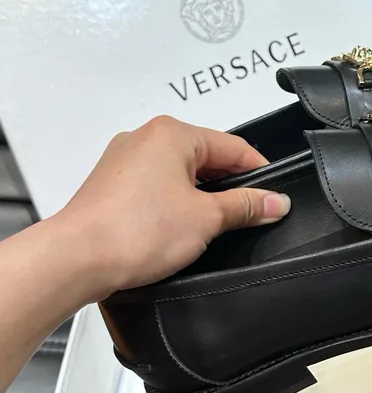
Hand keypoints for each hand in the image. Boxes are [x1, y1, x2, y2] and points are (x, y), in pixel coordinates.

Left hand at [50, 115, 290, 299]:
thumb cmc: (133, 231)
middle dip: (230, 185)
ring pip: (180, 171)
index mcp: (172, 133)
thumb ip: (246, 206)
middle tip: (251, 213)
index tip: (274, 195)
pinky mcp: (111, 183)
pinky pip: (156, 184)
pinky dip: (175, 200)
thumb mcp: (207, 218)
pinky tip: (181, 225)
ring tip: (216, 223)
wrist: (75, 259)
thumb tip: (275, 202)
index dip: (259, 172)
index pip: (233, 147)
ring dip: (202, 194)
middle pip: (206, 156)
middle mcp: (145, 138)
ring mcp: (124, 160)